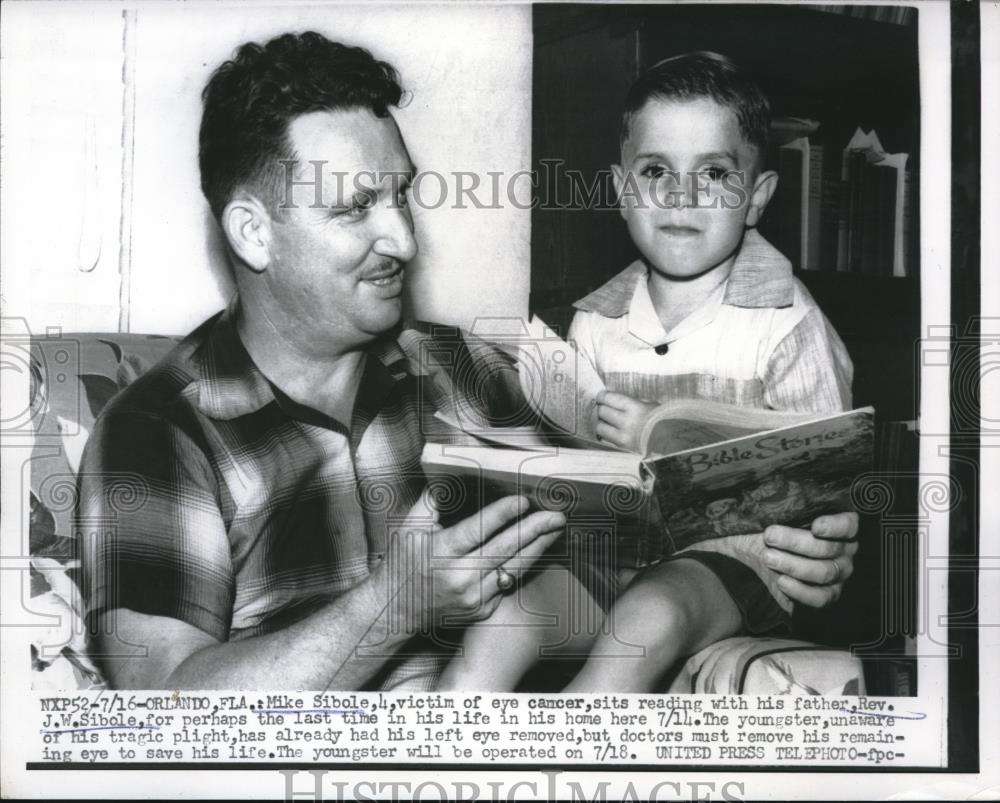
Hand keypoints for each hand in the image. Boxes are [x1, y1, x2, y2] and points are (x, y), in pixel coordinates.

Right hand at [370, 491, 565, 633]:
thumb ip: (431, 502)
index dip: (502, 514)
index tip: (523, 500)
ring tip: (554, 529)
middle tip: (556, 515)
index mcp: (441, 552)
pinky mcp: (481, 609)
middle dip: (534, 529)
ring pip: (514, 568)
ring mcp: (473, 596)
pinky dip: (522, 565)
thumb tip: (451, 478)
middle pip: (505, 549)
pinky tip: (535, 550)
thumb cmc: (401, 565)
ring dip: (538, 547)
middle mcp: (460, 577)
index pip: (478, 529)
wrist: (394, 610)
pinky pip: (508, 584)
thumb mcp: (408, 528)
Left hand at [595, 391, 658, 451]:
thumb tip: (614, 399)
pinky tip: (612, 431)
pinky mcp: (622, 446)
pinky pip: (606, 438)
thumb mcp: (649, 404)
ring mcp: (623, 435)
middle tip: (605, 408)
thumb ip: (631, 401)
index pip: (608, 398)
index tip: (602, 397)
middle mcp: (627, 421)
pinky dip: (606, 434)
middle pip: (602, 411)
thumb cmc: (661, 419)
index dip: (602, 396)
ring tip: (607, 421)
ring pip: (600, 427)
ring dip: (601, 422)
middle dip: (602, 408)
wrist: (670, 440)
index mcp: (634, 407)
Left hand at [762, 512, 858, 606]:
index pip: (848, 525)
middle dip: (795, 542)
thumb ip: (784, 507)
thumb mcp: (779, 514)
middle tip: (770, 536)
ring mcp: (840, 573)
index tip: (815, 526)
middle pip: (828, 548)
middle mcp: (845, 549)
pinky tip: (781, 581)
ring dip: (793, 565)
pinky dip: (801, 591)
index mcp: (840, 526)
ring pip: (823, 572)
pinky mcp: (829, 594)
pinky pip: (821, 597)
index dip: (835, 526)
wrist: (765, 555)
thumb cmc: (775, 528)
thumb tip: (772, 495)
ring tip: (768, 558)